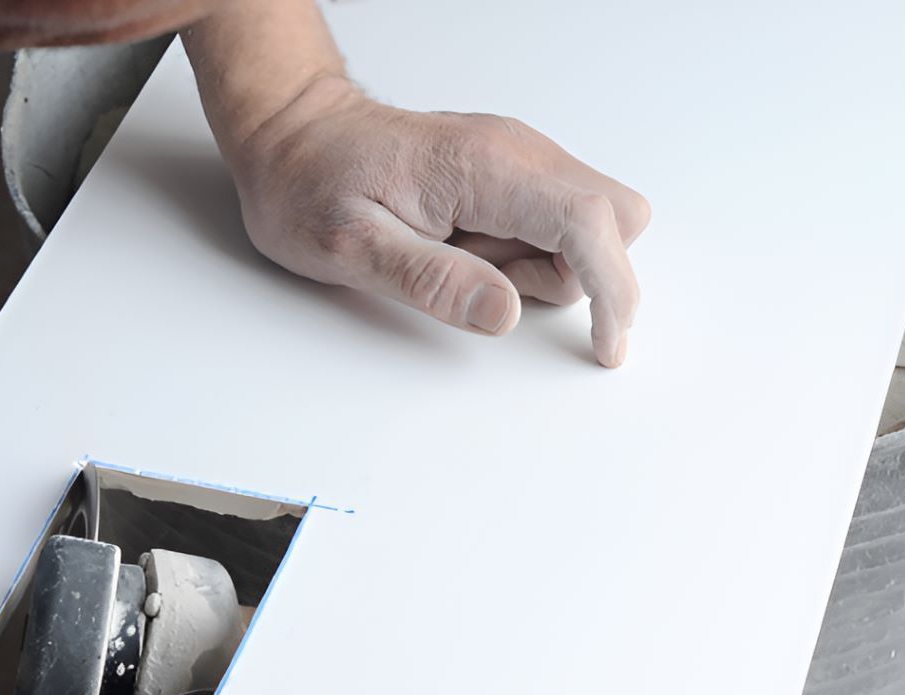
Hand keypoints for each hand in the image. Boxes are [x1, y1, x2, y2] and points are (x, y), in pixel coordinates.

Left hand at [221, 77, 650, 367]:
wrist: (291, 138)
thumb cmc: (310, 187)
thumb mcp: (351, 248)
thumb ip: (432, 281)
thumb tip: (504, 314)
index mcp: (484, 167)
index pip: (590, 221)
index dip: (613, 289)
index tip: (606, 345)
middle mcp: (515, 150)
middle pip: (610, 221)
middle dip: (571, 274)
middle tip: (479, 280)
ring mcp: (516, 157)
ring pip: (585, 226)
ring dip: (535, 266)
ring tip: (450, 258)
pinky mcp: (509, 171)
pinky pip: (552, 221)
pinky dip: (520, 252)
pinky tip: (459, 249)